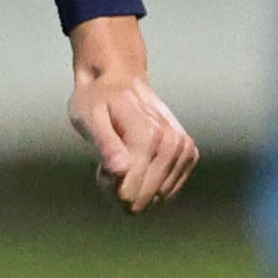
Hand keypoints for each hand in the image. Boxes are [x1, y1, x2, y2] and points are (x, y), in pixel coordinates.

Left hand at [66, 16, 197, 212]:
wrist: (120, 79)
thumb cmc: (98, 100)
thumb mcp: (89, 118)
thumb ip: (105, 145)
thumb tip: (120, 170)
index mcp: (148, 135)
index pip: (129, 191)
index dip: (110, 188)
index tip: (101, 169)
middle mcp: (172, 142)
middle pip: (145, 197)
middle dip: (122, 191)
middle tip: (110, 166)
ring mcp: (184, 148)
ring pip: (158, 197)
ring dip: (137, 189)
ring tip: (124, 161)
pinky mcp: (189, 153)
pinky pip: (170, 190)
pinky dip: (153, 186)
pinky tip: (140, 167)